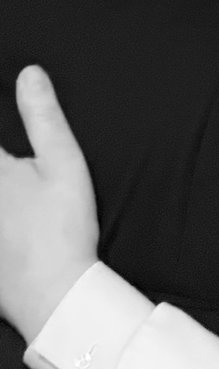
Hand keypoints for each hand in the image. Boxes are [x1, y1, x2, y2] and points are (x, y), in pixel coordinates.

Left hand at [0, 67, 98, 343]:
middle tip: (16, 169)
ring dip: (0, 195)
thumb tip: (29, 72)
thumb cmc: (61, 226)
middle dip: (2, 158)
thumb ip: (43, 116)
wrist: (54, 296)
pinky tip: (6, 219)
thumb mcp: (63, 163)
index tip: (8, 134)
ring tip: (11, 191)